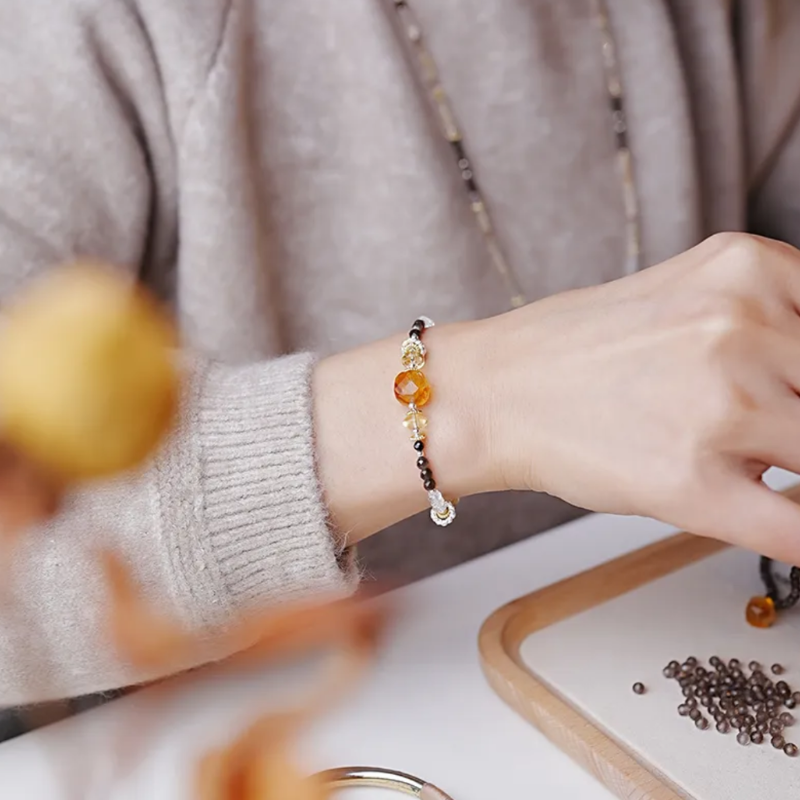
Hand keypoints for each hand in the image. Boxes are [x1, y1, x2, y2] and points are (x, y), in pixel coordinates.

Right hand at [474, 232, 799, 562]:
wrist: (495, 392)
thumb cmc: (575, 350)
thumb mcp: (690, 293)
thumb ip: (773, 321)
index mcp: (750, 269)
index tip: (796, 396)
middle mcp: (740, 328)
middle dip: (795, 419)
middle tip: (759, 428)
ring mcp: (720, 408)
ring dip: (787, 467)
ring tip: (736, 459)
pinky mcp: (692, 486)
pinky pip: (795, 530)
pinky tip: (780, 524)